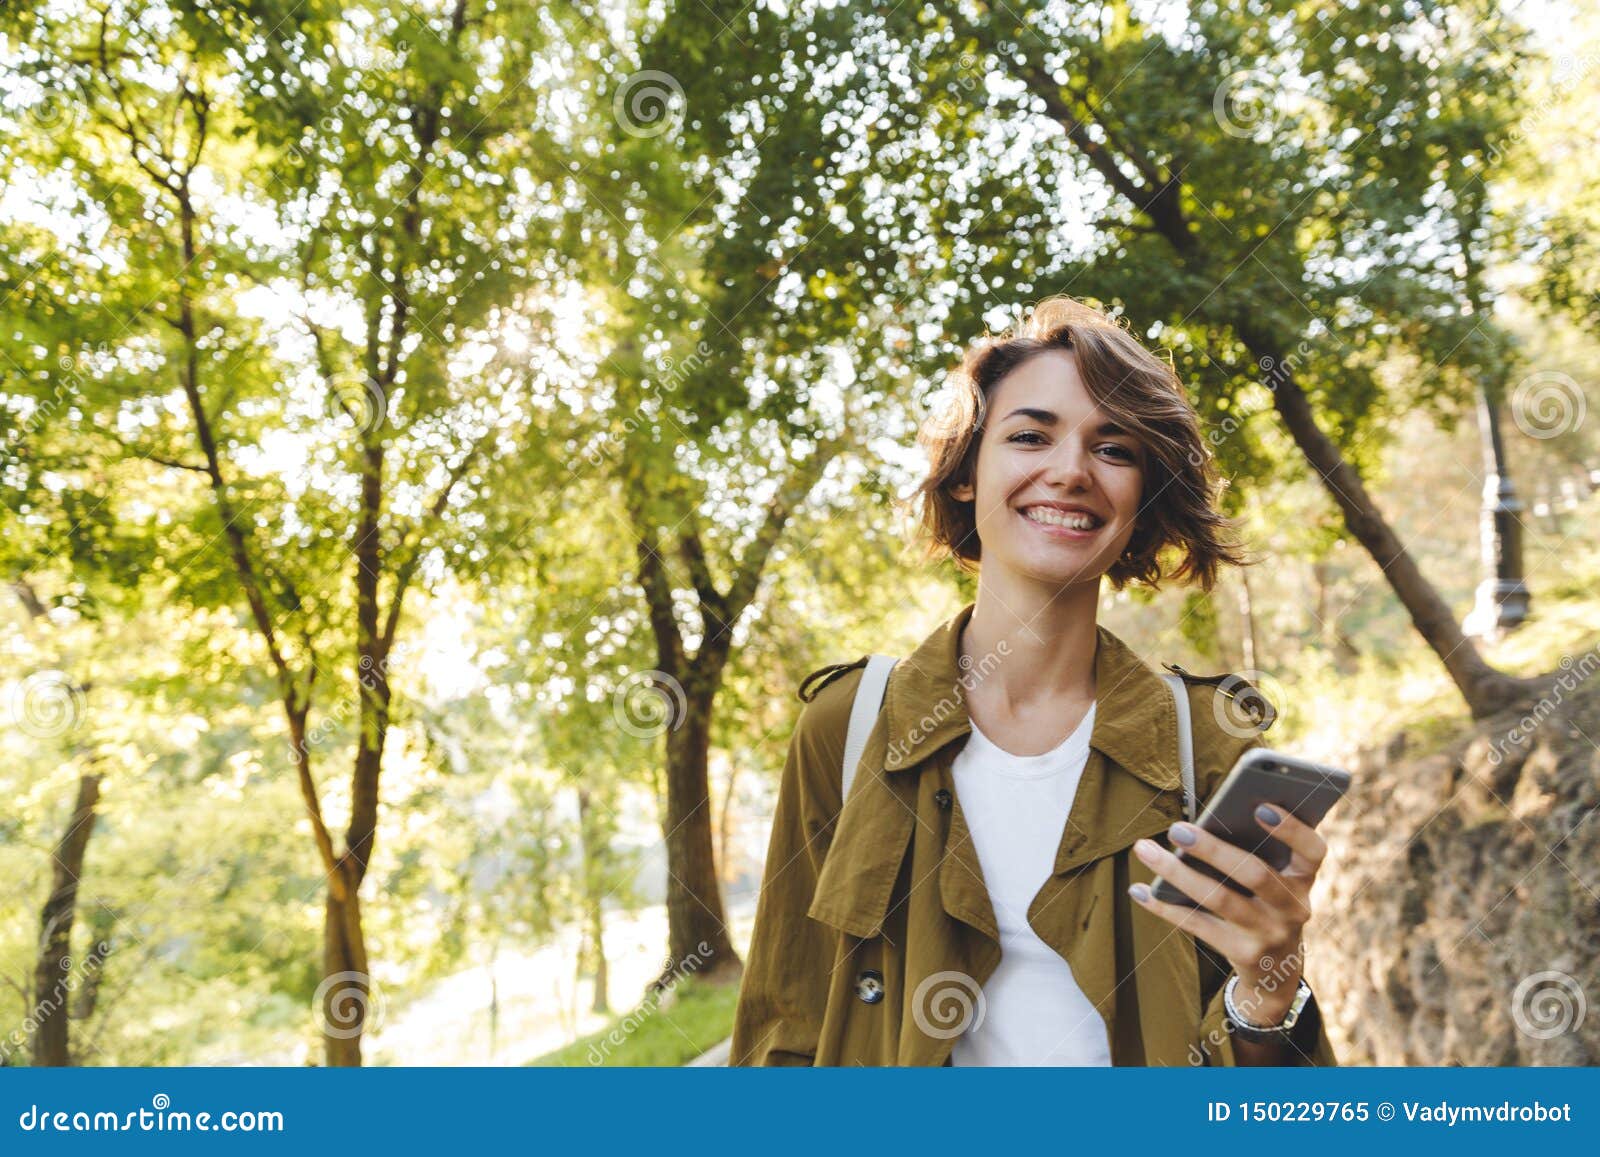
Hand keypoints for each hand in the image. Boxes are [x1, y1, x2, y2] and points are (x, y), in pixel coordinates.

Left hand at [1127, 805, 1326, 1023]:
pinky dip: (1164, 906)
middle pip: (1254, 874)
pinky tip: (1138, 890)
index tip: (1260, 806)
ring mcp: (1269, 933)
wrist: (1276, 969)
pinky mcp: (1243, 953)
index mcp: (1304, 879)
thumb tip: (1206, 819)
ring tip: (1145, 849)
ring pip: (1219, 899)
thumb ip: (1256, 851)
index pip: (1312, 851)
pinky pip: (1197, 925)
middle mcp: (1293, 908)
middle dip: (1213, 849)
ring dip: (1177, 872)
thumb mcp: (1276, 880)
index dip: (1291, 829)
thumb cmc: (1266, 902)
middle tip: (1176, 829)